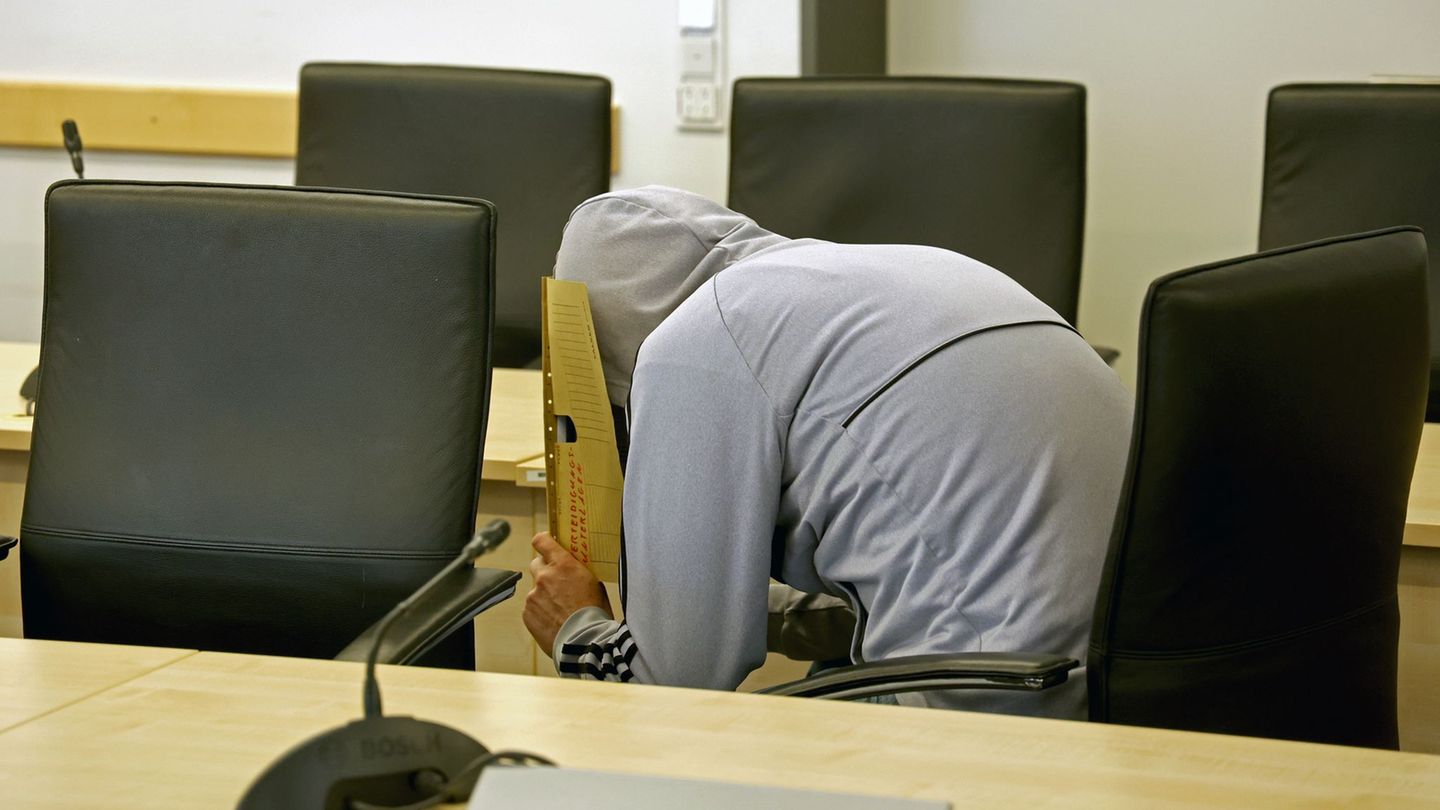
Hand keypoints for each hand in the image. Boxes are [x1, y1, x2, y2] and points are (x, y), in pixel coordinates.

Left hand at [523, 532, 612, 655]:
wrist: (584, 641)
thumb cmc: (595, 613)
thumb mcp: (594, 584)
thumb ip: (579, 573)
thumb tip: (575, 571)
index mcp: (564, 565)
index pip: (542, 541)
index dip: (543, 541)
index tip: (546, 545)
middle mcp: (544, 576)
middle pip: (535, 564)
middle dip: (544, 570)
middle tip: (556, 582)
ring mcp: (533, 595)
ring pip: (535, 590)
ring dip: (544, 595)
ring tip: (560, 611)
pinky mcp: (527, 613)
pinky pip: (532, 608)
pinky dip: (540, 612)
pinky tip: (554, 621)